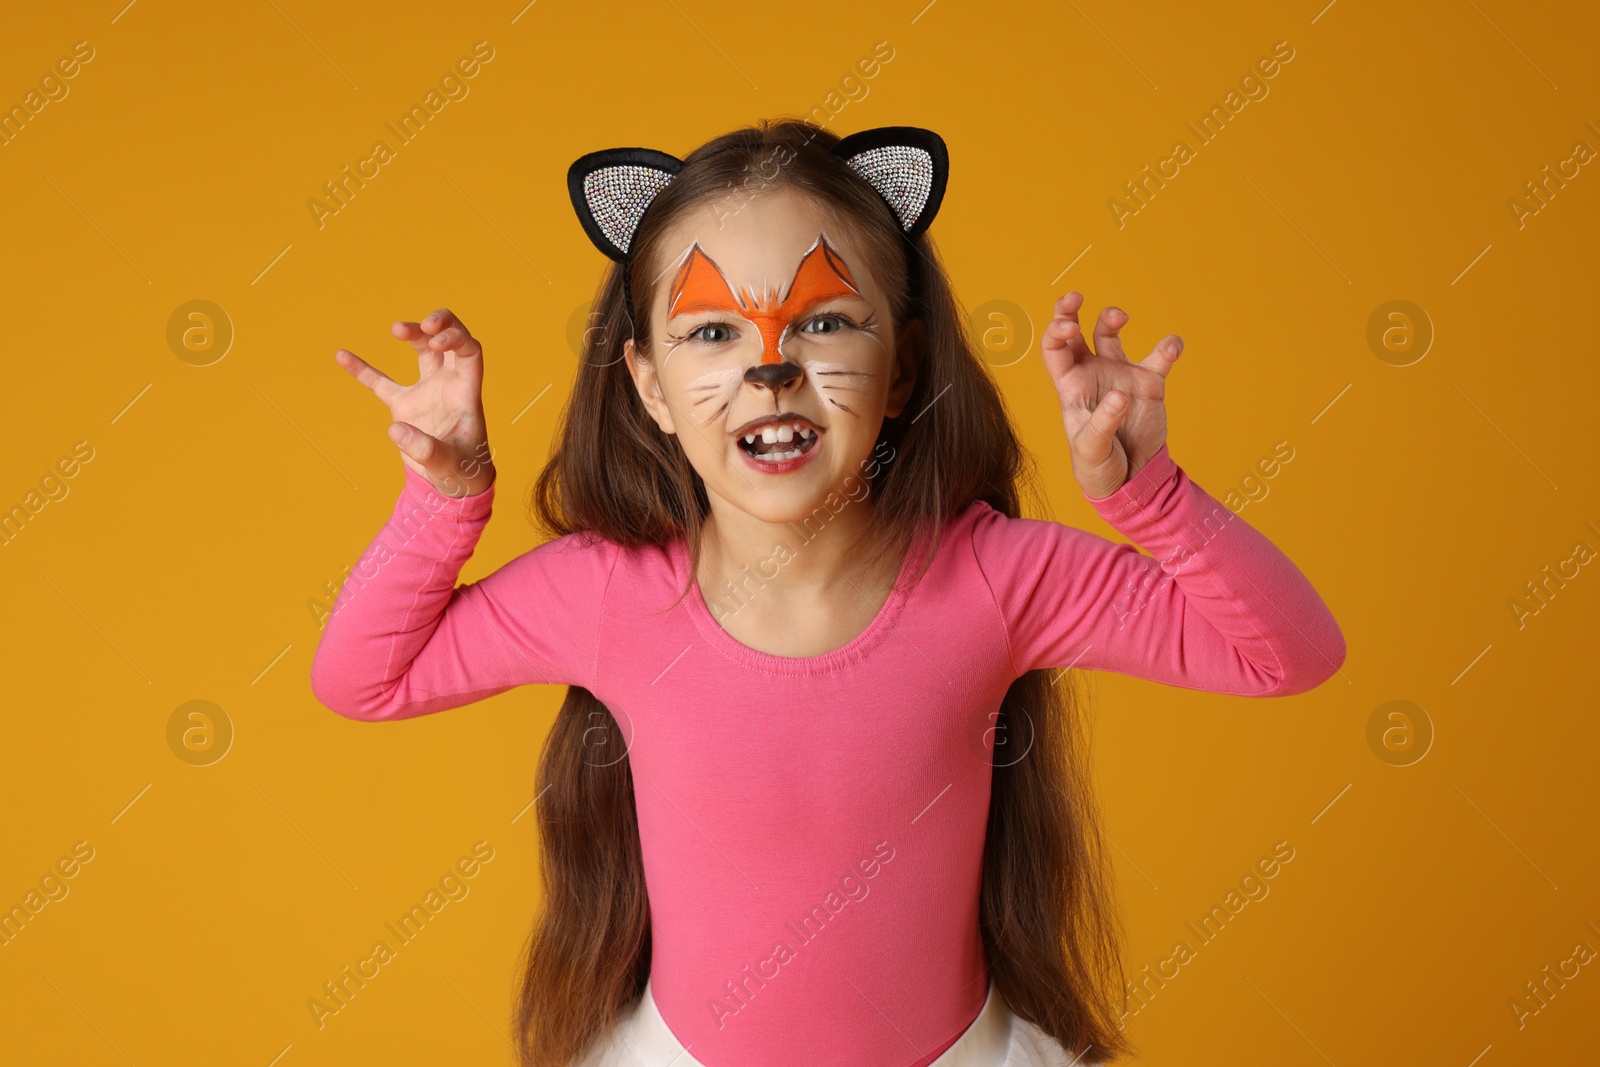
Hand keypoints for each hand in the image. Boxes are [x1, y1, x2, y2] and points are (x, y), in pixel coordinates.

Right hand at [334, 308, 495, 497]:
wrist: (454, 483)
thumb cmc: (462, 470)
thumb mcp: (446, 463)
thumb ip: (425, 448)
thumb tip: (395, 430)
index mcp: (466, 391)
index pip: (469, 351)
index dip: (456, 338)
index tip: (436, 340)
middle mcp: (448, 385)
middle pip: (448, 342)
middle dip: (439, 325)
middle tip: (422, 325)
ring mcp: (426, 392)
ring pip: (423, 351)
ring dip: (413, 334)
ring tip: (396, 328)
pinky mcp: (405, 405)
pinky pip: (381, 383)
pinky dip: (363, 370)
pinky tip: (342, 355)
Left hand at [1039, 292, 1181, 499]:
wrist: (1131, 479)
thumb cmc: (1099, 466)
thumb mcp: (1091, 450)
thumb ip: (1102, 423)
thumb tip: (1119, 395)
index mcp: (1070, 386)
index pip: (1054, 349)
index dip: (1057, 331)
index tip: (1070, 326)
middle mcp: (1091, 373)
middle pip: (1075, 331)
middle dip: (1069, 309)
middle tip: (1075, 297)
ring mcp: (1119, 374)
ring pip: (1110, 334)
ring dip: (1112, 319)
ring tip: (1119, 317)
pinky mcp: (1148, 383)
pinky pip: (1159, 358)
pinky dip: (1167, 348)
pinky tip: (1171, 347)